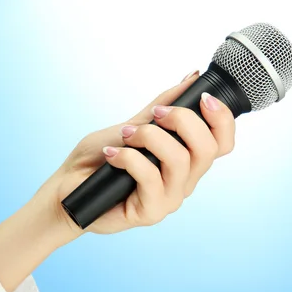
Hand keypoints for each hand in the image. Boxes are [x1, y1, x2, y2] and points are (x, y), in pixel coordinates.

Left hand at [45, 70, 235, 235]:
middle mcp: (184, 181)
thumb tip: (191, 78)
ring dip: (149, 137)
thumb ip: (162, 107)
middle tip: (154, 115)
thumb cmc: (98, 160)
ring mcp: (169, 199)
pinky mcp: (151, 212)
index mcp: (186, 161)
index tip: (202, 98)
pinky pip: (150, 177)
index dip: (222, 118)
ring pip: (180, 160)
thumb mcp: (132, 124)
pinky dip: (129, 158)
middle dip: (182, 120)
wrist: (68, 188)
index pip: (223, 143)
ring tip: (126, 135)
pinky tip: (111, 156)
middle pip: (208, 149)